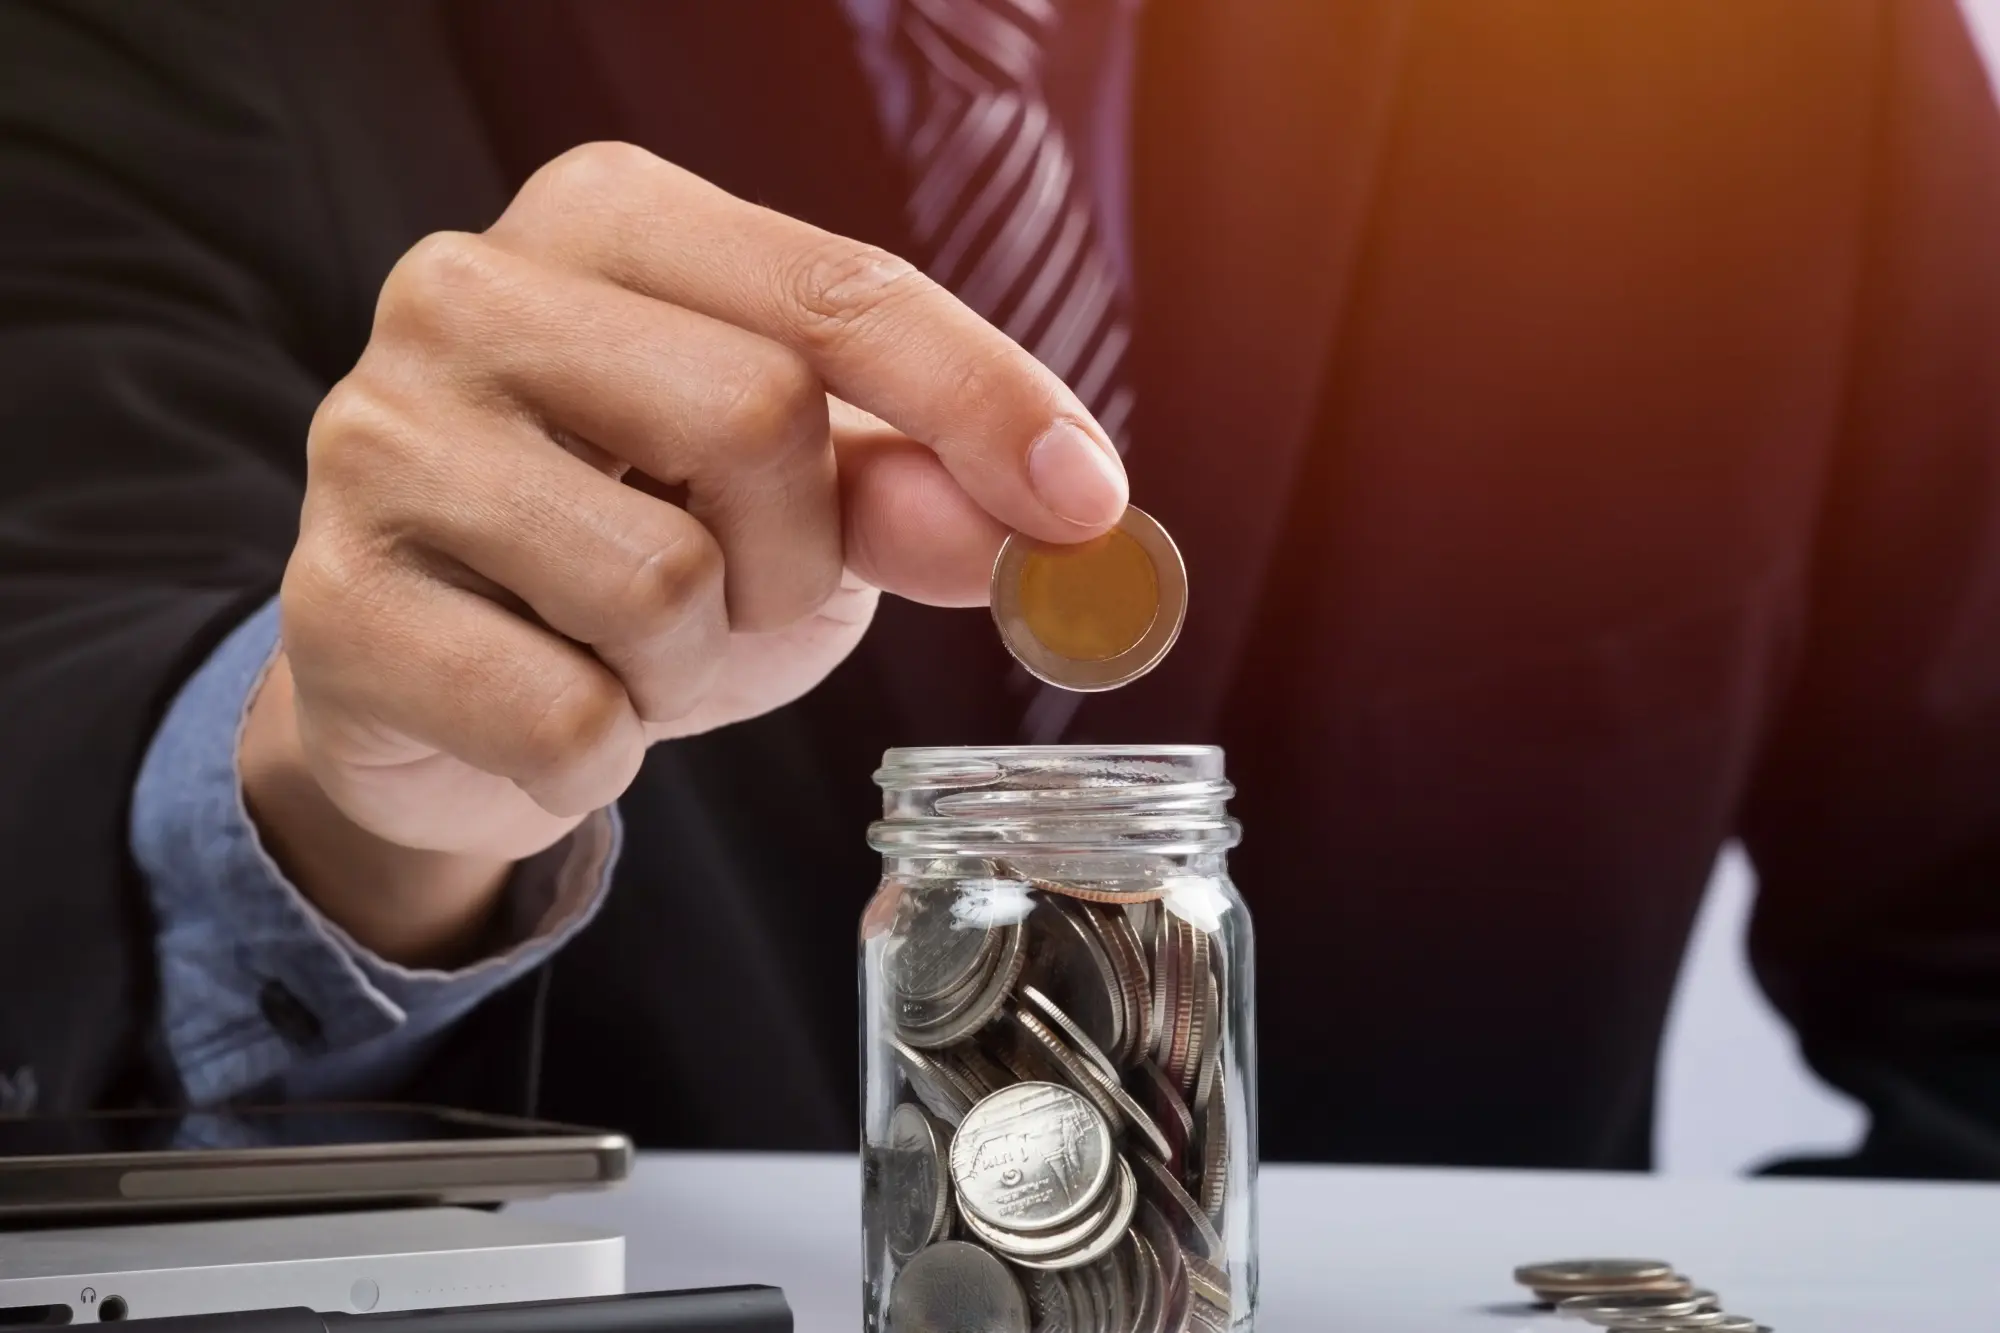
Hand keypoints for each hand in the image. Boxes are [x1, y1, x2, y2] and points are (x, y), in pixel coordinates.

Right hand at [244, 142, 1126, 962]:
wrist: (446, 683)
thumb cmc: (636, 550)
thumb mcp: (800, 503)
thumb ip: (916, 491)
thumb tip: (1047, 520)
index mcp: (604, 220)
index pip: (834, 288)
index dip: (981, 400)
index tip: (1086, 503)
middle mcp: (467, 293)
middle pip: (755, 419)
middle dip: (804, 554)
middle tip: (753, 590)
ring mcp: (377, 443)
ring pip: (660, 582)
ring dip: (700, 663)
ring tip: (635, 649)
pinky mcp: (331, 605)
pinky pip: (565, 718)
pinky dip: (608, 756)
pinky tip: (558, 712)